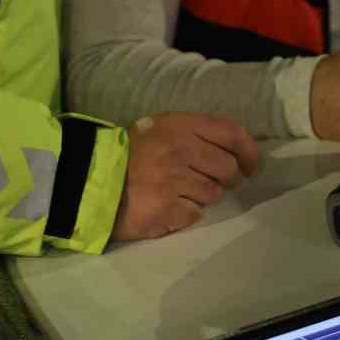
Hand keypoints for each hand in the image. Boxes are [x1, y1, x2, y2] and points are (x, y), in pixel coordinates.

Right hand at [111, 113, 258, 241]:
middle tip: (208, 182)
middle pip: (228, 169)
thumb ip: (194, 133)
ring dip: (201, 196)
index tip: (250, 166)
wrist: (90, 178)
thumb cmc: (130, 152)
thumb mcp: (160, 129)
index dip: (249, 151)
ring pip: (213, 194)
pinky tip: (167, 206)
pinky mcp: (167, 209)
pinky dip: (184, 213)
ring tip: (178, 192)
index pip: (232, 133)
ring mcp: (174, 181)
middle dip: (225, 180)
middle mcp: (181, 150)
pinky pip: (194, 215)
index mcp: (181, 125)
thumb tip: (235, 152)